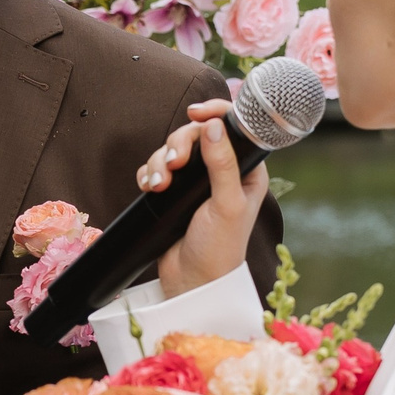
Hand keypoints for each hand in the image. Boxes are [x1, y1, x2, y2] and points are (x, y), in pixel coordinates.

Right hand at [139, 98, 269, 298]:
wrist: (192, 281)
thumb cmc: (219, 249)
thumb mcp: (226, 205)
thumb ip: (222, 165)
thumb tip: (214, 126)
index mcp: (245, 170)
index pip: (232, 127)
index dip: (215, 113)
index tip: (195, 113)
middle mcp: (222, 171)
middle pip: (196, 135)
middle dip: (179, 145)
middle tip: (174, 164)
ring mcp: (196, 182)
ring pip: (173, 151)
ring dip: (160, 162)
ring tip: (159, 184)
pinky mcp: (174, 193)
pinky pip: (157, 168)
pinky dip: (150, 174)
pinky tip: (150, 188)